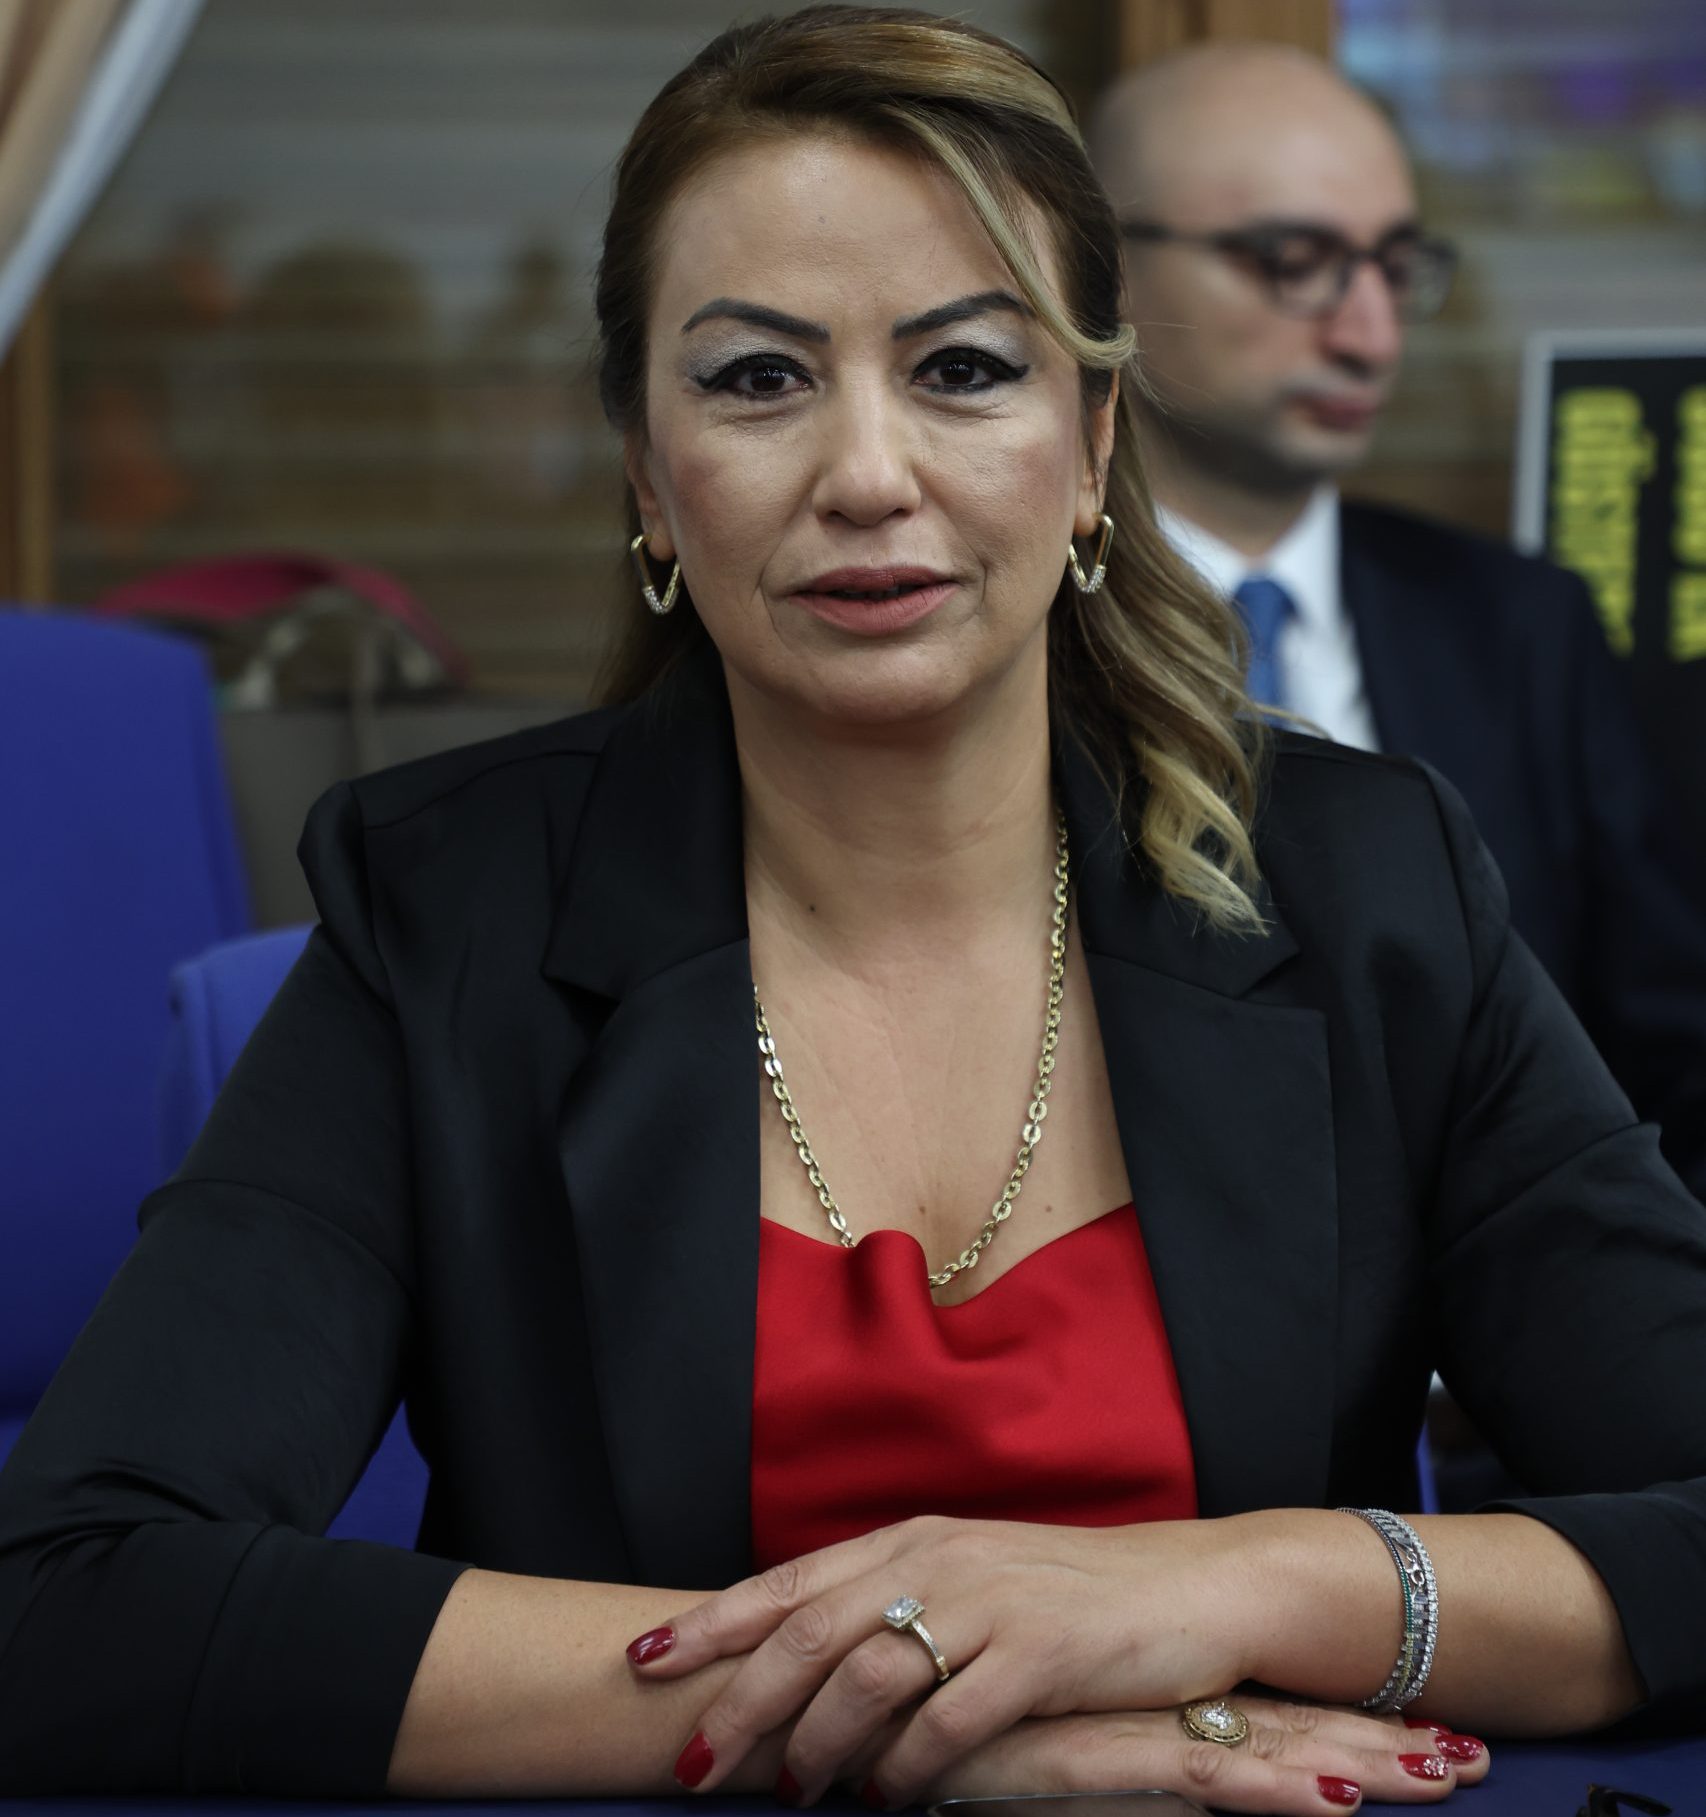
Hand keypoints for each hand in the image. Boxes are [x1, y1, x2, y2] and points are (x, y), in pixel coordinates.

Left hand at [627, 1514, 1258, 1797]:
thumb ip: (890, 1605)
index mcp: (911, 1538)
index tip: (642, 1659)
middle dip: (738, 1704)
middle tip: (691, 1765)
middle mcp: (939, 1559)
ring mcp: (991, 1602)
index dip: (712, 1622)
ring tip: (791, 1793)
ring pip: (867, 1678)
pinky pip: (948, 1722)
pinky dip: (906, 1769)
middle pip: (808, 1634)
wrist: (1190, 1590)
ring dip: (816, 1746)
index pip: (789, 1581)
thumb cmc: (1066, 1597)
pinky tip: (888, 1800)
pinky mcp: (1041, 1653)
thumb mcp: (968, 1581)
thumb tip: (797, 1663)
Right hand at [903, 1700, 1489, 1814]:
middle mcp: (1124, 1704)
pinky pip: (1181, 1775)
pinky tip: (1332, 1800)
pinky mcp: (1074, 1759)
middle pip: (1270, 1719)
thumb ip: (1061, 1758)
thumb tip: (1132, 1769)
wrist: (845, 1712)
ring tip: (1444, 1770)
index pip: (1243, 1708)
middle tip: (1472, 1754)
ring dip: (1352, 1756)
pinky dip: (1262, 1786)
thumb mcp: (1005, 1752)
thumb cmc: (911, 1732)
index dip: (1329, 1721)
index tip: (1418, 1730)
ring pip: (1250, 1741)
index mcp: (1119, 1698)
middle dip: (1371, 1738)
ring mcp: (1103, 1728)